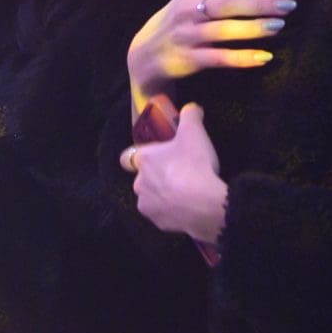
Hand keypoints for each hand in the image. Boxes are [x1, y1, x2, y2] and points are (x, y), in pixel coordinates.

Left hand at [123, 103, 228, 244]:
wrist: (203, 204)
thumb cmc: (194, 164)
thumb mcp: (195, 131)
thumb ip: (190, 115)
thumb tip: (191, 108)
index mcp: (143, 159)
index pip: (128, 156)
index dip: (141, 155)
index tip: (158, 155)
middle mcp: (139, 183)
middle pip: (143, 177)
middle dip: (158, 175)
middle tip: (181, 170)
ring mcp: (147, 205)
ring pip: (152, 197)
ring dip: (164, 194)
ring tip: (187, 191)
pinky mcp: (158, 224)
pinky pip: (164, 214)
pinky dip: (173, 211)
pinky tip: (189, 206)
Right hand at [127, 0, 291, 109]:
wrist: (145, 55)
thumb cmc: (179, 18)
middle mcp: (190, 11)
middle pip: (228, 4)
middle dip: (259, 4)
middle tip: (288, 5)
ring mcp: (189, 36)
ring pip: (224, 31)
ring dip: (253, 29)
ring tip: (280, 26)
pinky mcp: (189, 59)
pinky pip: (219, 58)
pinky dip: (242, 58)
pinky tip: (265, 57)